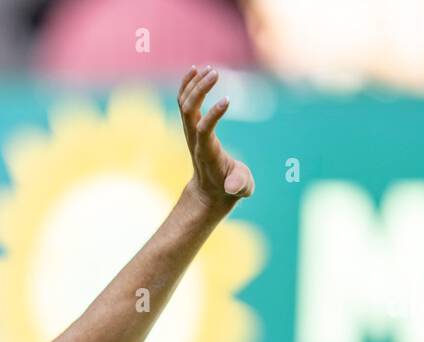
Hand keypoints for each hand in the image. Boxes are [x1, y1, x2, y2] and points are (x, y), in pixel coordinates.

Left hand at [178, 66, 253, 216]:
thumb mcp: (239, 188)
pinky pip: (184, 102)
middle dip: (199, 91)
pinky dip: (187, 86)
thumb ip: (239, 185)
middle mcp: (194, 140)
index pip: (204, 130)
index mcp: (207, 152)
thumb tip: (233, 187)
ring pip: (184, 104)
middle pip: (188, 111)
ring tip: (209, 69)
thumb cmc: (228, 187)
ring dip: (194, 84)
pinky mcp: (191, 126)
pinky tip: (195, 70)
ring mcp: (190, 132)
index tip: (227, 99)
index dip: (213, 115)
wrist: (209, 192)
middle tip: (216, 73)